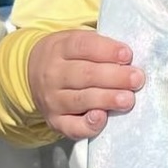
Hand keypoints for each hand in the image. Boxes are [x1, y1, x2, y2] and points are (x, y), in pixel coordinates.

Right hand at [27, 27, 143, 139]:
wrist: (31, 72)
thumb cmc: (67, 57)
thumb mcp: (76, 40)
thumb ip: (100, 47)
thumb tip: (129, 58)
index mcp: (60, 48)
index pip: (83, 46)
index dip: (107, 51)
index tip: (127, 55)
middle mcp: (53, 74)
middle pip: (85, 74)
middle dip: (115, 77)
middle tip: (137, 79)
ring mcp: (52, 99)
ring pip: (81, 100)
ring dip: (107, 99)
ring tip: (128, 99)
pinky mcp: (55, 121)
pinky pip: (72, 127)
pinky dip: (88, 125)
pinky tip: (102, 118)